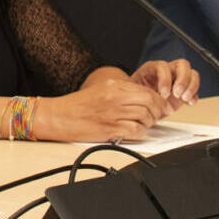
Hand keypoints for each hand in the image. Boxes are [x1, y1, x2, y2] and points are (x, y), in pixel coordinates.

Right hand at [41, 72, 165, 140]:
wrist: (59, 116)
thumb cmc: (78, 106)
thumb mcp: (101, 90)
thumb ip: (122, 92)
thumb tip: (144, 99)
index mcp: (114, 86)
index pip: (146, 91)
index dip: (158, 100)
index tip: (159, 106)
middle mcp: (115, 97)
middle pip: (149, 102)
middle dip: (157, 112)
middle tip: (155, 117)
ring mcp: (113, 113)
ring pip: (145, 116)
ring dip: (149, 123)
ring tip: (143, 125)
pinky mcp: (110, 128)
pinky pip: (136, 131)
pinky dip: (140, 133)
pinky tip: (134, 132)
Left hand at [131, 59, 200, 109]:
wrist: (141, 106)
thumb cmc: (136, 96)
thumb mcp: (134, 92)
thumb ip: (139, 90)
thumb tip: (144, 95)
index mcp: (153, 68)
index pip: (163, 66)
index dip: (165, 79)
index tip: (163, 94)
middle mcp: (168, 70)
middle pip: (183, 65)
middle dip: (183, 80)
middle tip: (178, 94)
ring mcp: (178, 79)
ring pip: (192, 74)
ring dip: (191, 87)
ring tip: (184, 99)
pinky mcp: (185, 90)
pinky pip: (195, 88)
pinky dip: (194, 95)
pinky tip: (189, 103)